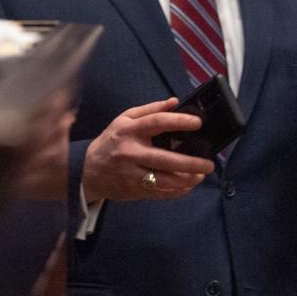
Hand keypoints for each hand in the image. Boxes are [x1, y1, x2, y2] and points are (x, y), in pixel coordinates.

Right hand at [82, 98, 213, 201]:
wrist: (86, 170)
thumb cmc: (111, 141)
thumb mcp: (124, 120)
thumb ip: (150, 110)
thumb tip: (175, 101)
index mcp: (129, 131)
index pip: (156, 123)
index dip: (179, 121)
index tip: (198, 123)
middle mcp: (130, 152)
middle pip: (164, 159)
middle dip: (190, 163)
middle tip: (209, 164)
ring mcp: (131, 174)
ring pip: (163, 180)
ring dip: (186, 180)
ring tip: (201, 176)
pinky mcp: (132, 190)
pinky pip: (159, 193)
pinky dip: (176, 192)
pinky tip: (188, 186)